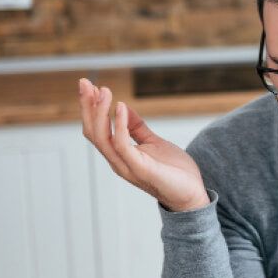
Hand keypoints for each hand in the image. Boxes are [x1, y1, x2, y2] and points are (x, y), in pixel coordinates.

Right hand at [78, 78, 209, 211]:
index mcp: (119, 155)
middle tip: (85, 82)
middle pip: (93, 132)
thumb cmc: (174, 171)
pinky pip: (122, 145)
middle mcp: (118, 161)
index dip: (91, 108)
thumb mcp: (154, 143)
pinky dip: (119, 125)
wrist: (192, 195)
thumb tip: (122, 107)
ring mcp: (127, 166)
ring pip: (102, 138)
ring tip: (103, 91)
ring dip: (99, 112)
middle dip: (87, 106)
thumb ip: (137, 128)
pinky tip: (120, 107)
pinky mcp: (140, 169)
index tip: (90, 86)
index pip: (96, 130)